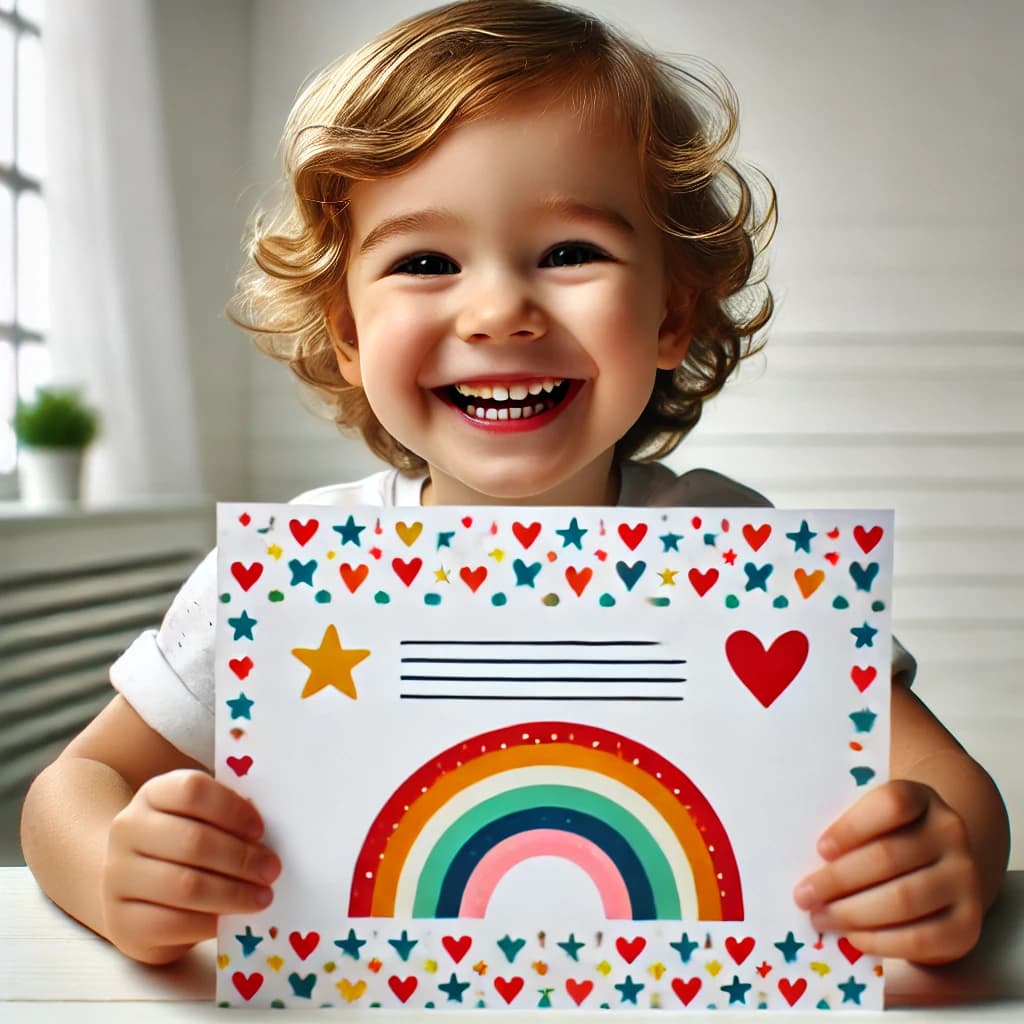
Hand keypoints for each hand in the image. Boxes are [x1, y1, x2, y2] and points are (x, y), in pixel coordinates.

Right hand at [102, 769, 280, 964]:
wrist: (131, 887)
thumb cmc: (181, 846)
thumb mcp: (199, 819)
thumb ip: (227, 816)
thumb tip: (264, 829)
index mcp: (153, 794)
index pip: (192, 791)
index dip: (232, 809)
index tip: (261, 829)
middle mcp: (128, 830)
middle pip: (192, 841)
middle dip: (241, 858)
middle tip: (272, 869)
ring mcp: (118, 877)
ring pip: (184, 885)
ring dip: (233, 893)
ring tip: (262, 897)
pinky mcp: (122, 921)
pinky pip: (171, 922)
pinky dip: (209, 921)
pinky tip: (232, 919)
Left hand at [793, 779, 983, 964]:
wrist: (940, 867)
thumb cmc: (888, 837)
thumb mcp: (873, 818)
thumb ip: (846, 826)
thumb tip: (796, 853)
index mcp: (922, 798)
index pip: (892, 804)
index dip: (853, 827)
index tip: (820, 848)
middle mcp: (950, 834)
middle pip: (888, 856)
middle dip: (838, 880)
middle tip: (803, 895)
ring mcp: (965, 880)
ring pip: (903, 899)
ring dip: (853, 912)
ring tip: (819, 916)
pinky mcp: (967, 925)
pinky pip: (921, 938)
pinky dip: (882, 941)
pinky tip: (853, 937)